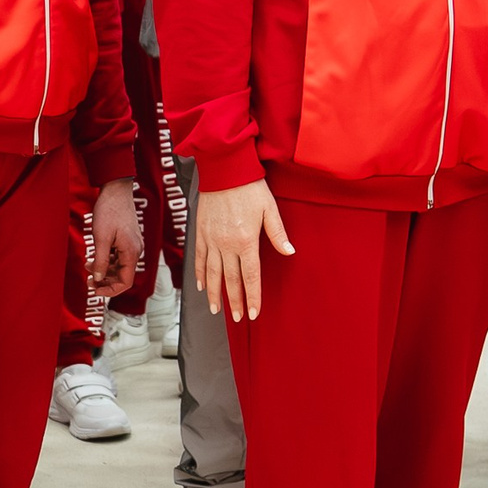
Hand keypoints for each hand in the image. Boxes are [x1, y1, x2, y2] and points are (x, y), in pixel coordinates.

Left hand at [89, 179, 144, 297]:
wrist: (116, 190)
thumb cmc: (110, 210)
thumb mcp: (101, 238)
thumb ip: (100, 261)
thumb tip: (98, 278)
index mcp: (131, 252)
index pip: (125, 282)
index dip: (110, 290)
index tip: (96, 291)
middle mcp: (135, 250)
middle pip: (122, 276)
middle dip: (105, 280)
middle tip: (89, 281)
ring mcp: (132, 245)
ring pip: (119, 266)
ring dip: (104, 270)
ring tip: (88, 266)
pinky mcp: (127, 239)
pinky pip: (118, 257)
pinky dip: (106, 260)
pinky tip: (94, 257)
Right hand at [195, 179, 293, 321]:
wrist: (224, 169)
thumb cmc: (249, 187)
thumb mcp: (270, 208)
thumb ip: (278, 233)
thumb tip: (289, 252)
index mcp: (246, 241)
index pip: (250, 277)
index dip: (252, 297)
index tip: (252, 313)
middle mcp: (226, 244)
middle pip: (231, 279)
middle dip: (234, 301)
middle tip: (236, 318)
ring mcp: (211, 239)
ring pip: (212, 273)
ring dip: (215, 293)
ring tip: (216, 309)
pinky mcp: (200, 232)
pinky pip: (199, 258)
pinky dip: (200, 274)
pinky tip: (202, 286)